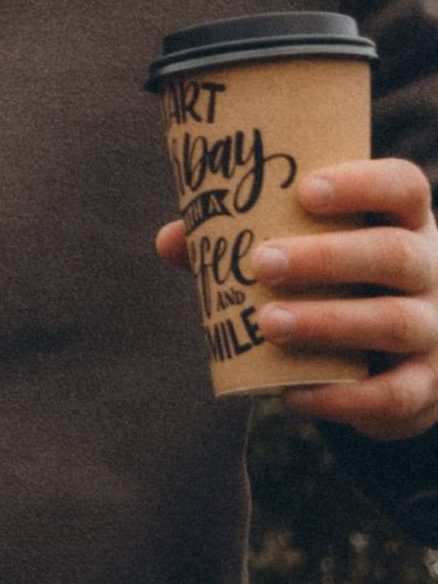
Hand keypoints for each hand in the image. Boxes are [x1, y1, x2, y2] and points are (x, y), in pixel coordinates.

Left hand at [155, 158, 437, 440]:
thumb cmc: (331, 285)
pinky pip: (394, 394)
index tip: (304, 190)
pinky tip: (293, 394)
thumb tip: (172, 241)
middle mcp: (432, 270)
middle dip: (329, 259)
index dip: (361, 184)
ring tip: (269, 324)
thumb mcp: (300, 252)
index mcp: (401, 222)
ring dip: (330, 323)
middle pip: (397, 254)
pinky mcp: (427, 385)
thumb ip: (237, 241)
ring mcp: (436, 328)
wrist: (387, 363)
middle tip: (262, 264)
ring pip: (397, 323)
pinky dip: (344, 399)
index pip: (402, 186)